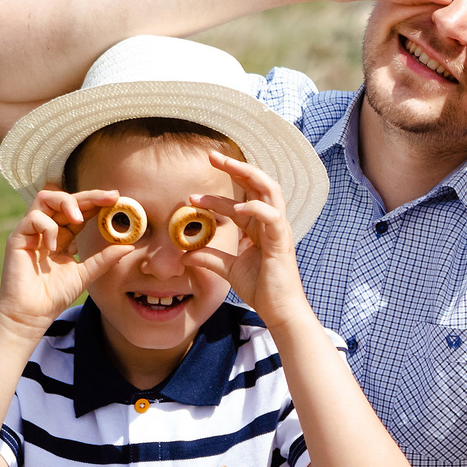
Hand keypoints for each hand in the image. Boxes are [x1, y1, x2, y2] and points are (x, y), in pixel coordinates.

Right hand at [0, 190, 128, 331]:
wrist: (32, 314)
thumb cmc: (55, 295)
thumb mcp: (86, 274)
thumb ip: (105, 259)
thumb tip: (129, 246)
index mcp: (63, 235)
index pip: (80, 211)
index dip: (97, 202)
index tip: (117, 199)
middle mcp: (47, 229)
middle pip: (66, 199)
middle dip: (89, 195)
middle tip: (109, 197)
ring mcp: (31, 232)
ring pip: (45, 198)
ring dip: (67, 203)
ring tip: (79, 219)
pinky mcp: (18, 238)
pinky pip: (33, 218)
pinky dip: (48, 228)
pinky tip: (54, 247)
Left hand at [181, 153, 305, 321]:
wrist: (279, 311)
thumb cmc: (261, 289)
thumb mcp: (229, 270)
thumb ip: (210, 258)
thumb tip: (185, 254)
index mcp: (260, 228)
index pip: (239, 202)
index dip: (216, 196)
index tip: (191, 197)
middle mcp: (271, 223)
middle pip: (259, 184)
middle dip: (237, 167)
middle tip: (212, 156)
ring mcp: (278, 230)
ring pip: (269, 190)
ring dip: (248, 174)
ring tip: (227, 165)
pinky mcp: (281, 242)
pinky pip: (272, 216)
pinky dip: (256, 207)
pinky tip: (238, 207)